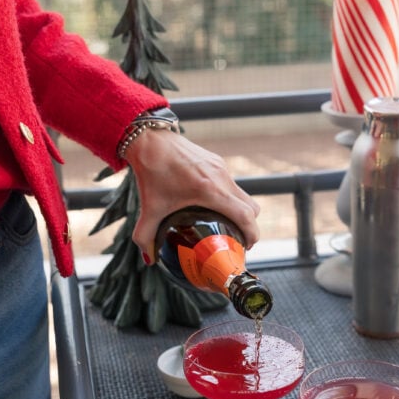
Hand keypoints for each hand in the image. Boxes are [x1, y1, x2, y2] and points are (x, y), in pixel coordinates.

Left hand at [123, 129, 260, 261]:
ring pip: (242, 195)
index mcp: (211, 190)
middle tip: (237, 240)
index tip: (247, 247)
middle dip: (250, 226)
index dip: (252, 234)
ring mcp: (221, 168)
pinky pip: (231, 184)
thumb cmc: (151, 171)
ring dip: (240, 211)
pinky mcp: (216, 161)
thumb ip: (145, 236)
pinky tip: (212, 205)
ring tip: (225, 225)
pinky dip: (229, 198)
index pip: (245, 215)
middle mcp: (221, 178)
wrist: (149, 139)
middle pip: (251, 207)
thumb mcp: (149, 208)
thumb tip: (149, 259)